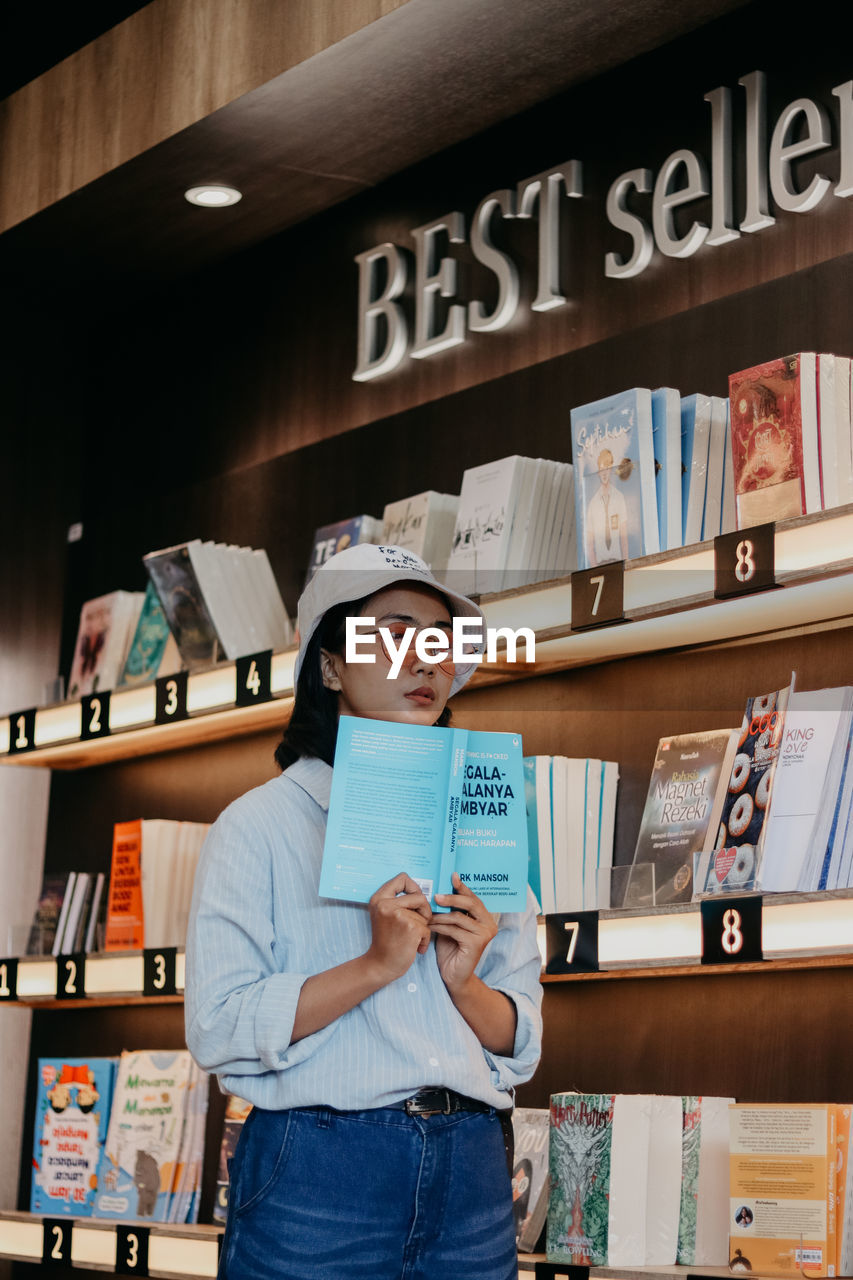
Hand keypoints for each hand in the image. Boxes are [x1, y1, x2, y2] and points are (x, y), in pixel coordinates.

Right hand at [366, 872, 431, 983]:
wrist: (381, 965)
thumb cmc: (387, 941)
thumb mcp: (385, 915)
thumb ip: (398, 901)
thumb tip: (422, 890)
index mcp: (379, 898)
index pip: (402, 878)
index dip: (413, 888)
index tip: (413, 902)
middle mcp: (386, 904)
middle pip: (419, 895)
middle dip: (424, 910)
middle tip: (418, 923)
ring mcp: (398, 915)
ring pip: (425, 912)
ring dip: (423, 927)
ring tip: (412, 938)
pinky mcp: (410, 927)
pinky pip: (427, 927)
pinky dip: (425, 940)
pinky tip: (415, 947)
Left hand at [430, 873, 497, 992]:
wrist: (454, 977)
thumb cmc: (451, 950)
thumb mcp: (452, 926)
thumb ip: (452, 911)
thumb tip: (442, 890)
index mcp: (486, 918)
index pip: (474, 898)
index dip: (462, 887)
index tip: (452, 876)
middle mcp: (489, 925)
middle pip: (470, 903)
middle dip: (452, 897)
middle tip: (436, 896)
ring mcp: (484, 934)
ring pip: (459, 917)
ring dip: (440, 916)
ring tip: (427, 916)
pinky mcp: (476, 943)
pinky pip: (454, 929)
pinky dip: (440, 927)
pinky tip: (430, 927)